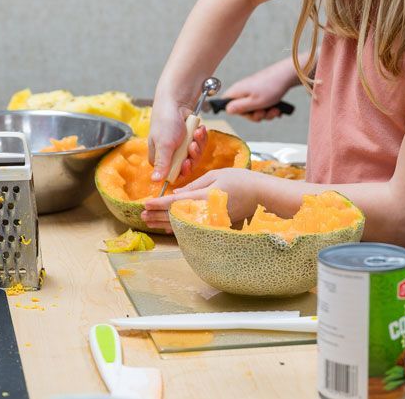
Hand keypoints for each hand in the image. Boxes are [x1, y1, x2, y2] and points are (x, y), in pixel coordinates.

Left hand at [140, 168, 269, 233]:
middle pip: (177, 215)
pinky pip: (193, 227)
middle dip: (158, 215)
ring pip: (183, 224)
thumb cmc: (241, 180)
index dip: (160, 203)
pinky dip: (179, 227)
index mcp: (205, 196)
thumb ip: (194, 185)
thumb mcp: (216, 175)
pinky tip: (168, 227)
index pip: (177, 202)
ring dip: (165, 223)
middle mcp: (206, 211)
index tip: (146, 204)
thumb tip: (176, 193)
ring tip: (150, 222)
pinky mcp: (216, 225)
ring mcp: (211, 221)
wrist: (262, 195)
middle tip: (142, 215)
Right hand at [147, 95, 207, 184]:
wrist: (177, 101)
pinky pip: (200, 145)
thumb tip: (154, 180)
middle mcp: (170, 155)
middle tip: (192, 145)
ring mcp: (181, 147)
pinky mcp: (190, 140)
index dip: (182, 170)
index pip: (173, 174)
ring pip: (195, 155)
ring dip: (198, 144)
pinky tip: (199, 129)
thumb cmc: (166, 121)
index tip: (186, 162)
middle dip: (192, 155)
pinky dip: (201, 137)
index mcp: (160, 159)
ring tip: (196, 133)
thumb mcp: (164, 144)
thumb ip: (162, 163)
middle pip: (187, 166)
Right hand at [220, 58, 296, 121]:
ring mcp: (252, 90)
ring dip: (266, 113)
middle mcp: (242, 90)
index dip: (236, 112)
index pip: (226, 104)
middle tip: (264, 112)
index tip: (248, 112)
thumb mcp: (255, 102)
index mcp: (237, 91)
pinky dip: (269, 108)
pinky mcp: (260, 91)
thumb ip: (239, 108)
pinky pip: (262, 105)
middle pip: (243, 110)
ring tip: (275, 110)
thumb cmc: (271, 87)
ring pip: (255, 109)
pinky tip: (277, 108)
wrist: (287, 75)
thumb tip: (227, 110)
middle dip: (256, 115)